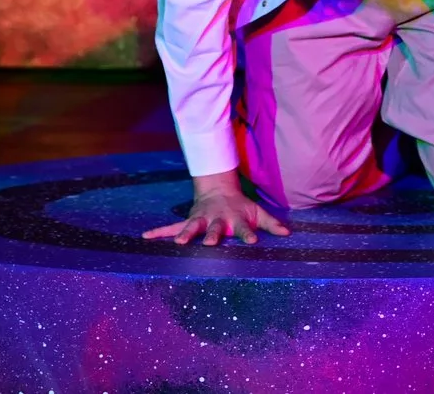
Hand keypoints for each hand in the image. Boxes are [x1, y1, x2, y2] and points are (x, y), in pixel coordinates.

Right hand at [141, 170, 289, 246]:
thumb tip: (287, 234)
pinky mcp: (188, 222)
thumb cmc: (240, 206)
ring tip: (179, 243)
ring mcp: (200, 220)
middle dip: (212, 236)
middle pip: (214, 229)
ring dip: (185, 235)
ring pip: (191, 228)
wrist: (218, 190)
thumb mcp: (257, 212)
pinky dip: (159, 232)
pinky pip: (171, 227)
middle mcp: (216, 220)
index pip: (243, 229)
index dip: (248, 235)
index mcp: (234, 219)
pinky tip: (145, 237)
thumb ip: (271, 224)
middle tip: (212, 243)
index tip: (252, 242)